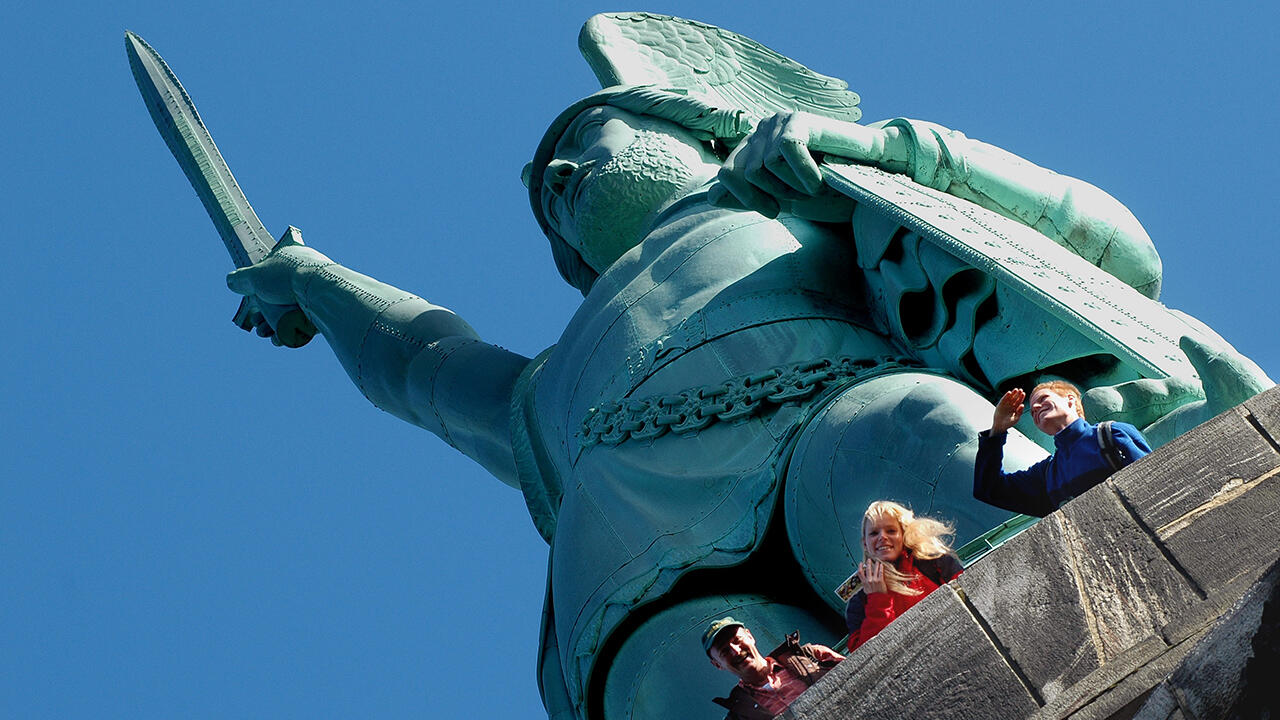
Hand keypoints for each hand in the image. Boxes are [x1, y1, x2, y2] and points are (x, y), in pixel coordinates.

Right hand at [226, 229, 330, 345]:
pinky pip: (304, 322)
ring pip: (290, 313)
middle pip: (279, 298)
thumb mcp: (257, 276)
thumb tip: (231, 281)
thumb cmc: (287, 278)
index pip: (271, 276)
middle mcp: (305, 273)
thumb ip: (242, 278)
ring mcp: (315, 292)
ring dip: (274, 326)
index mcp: (291, 257)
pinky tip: (280, 340)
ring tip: (266, 335)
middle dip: (264, 316)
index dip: (258, 295)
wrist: (320, 291)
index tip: (252, 308)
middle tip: (258, 326)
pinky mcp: (324, 309)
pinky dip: (291, 332)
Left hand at [711, 111, 889, 220]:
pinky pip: (786, 153)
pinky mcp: (799, 120)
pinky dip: (804, 175)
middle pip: (746, 173)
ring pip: (765, 166)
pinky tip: (822, 179)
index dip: (747, 198)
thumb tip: (710, 197)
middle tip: (803, 194)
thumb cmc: (828, 188)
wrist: (869, 176)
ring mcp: (780, 121)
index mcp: (754, 147)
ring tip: (816, 185)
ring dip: (794, 186)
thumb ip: (748, 198)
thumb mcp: (783, 199)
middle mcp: (763, 130)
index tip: (773, 211)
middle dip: (775, 193)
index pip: (725, 174)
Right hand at [859, 559, 887, 594]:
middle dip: (868, 563)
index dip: (860, 567)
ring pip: (875, 569)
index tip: (861, 563)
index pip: (860, 572)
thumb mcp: (865, 589)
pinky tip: (881, 565)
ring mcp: (875, 580)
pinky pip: (880, 572)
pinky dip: (881, 568)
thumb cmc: (872, 595)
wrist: (878, 599)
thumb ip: (864, 583)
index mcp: (864, 582)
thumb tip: (863, 579)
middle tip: (869, 559)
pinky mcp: (880, 581)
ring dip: (876, 564)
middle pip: (868, 569)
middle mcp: (869, 580)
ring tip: (877, 562)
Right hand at [991, 388, 1025, 433]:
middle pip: (1015, 398)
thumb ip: (1019, 412)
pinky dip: (1006, 396)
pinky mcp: (1000, 405)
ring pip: (1009, 398)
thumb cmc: (1009, 423)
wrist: (1000, 426)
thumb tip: (1022, 405)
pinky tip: (1009, 392)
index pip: (1019, 402)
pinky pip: (1003, 399)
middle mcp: (1010, 406)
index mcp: (1015, 409)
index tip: (1023, 393)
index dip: (1021, 397)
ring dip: (1012, 393)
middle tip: (1020, 390)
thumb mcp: (1016, 419)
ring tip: (1016, 389)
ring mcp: (1005, 405)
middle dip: (1018, 394)